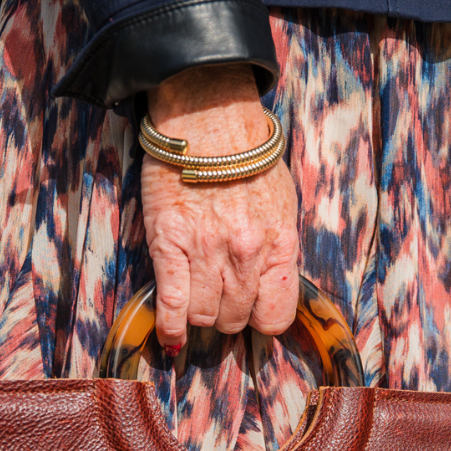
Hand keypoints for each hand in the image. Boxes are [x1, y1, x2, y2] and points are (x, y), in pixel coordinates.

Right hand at [141, 64, 298, 349]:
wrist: (207, 117)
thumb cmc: (246, 160)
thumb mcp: (282, 207)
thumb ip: (277, 252)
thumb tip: (267, 290)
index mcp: (280, 245)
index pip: (275, 317)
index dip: (260, 319)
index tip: (251, 311)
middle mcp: (246, 253)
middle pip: (235, 319)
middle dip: (228, 316)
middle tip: (219, 298)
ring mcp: (206, 251)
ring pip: (203, 317)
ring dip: (200, 315)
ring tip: (197, 299)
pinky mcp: (169, 244)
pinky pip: (171, 303)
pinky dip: (170, 326)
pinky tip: (170, 334)